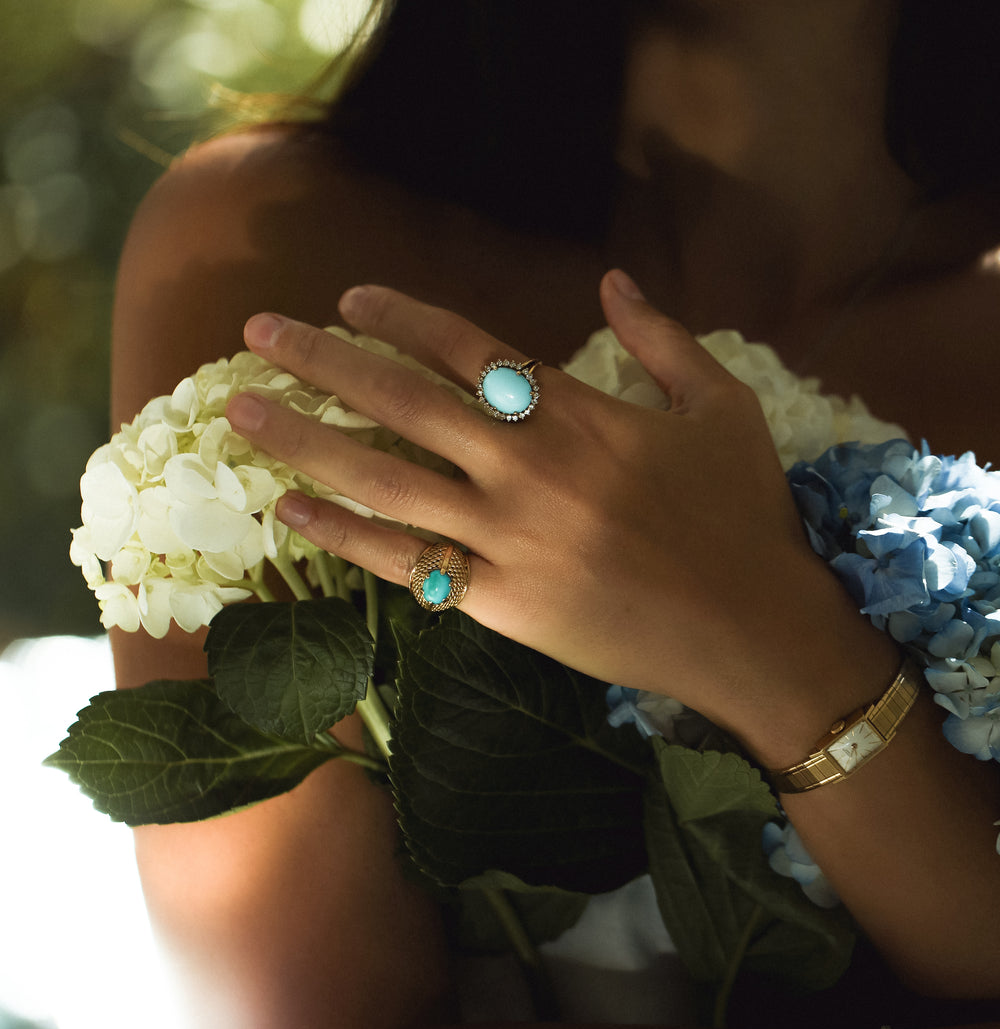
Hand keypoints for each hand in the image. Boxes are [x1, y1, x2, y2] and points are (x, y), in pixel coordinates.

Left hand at [225, 271, 866, 744]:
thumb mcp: (723, 408)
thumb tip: (613, 279)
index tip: (348, 296)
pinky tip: (291, 512)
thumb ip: (663, 339)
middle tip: (259, 331)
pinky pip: (404, 562)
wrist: (749, 631)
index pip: (469, 347)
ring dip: (306, 440)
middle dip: (324, 359)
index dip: (401, 316)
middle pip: (404, 400)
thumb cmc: (742, 518)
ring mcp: (505, 536)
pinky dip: (343, 536)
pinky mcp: (497, 601)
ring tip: (242, 413)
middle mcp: (527, 467)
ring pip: (385, 477)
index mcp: (579, 414)